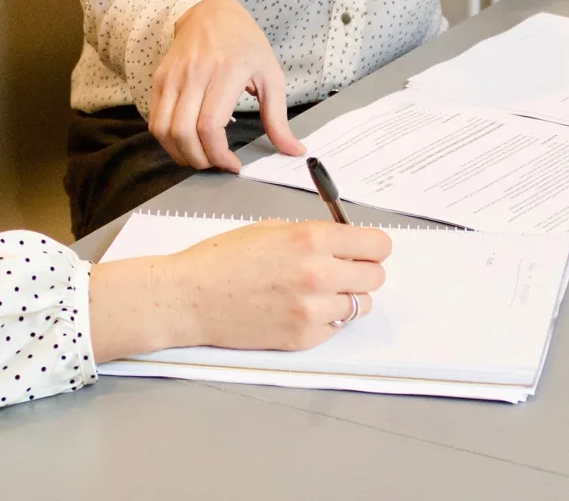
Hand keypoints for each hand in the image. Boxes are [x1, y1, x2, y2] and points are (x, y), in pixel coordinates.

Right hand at [88, 220, 391, 360]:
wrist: (190, 297)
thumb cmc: (223, 259)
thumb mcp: (272, 229)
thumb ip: (314, 235)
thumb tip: (347, 242)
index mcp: (312, 239)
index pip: (378, 245)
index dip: (372, 246)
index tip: (365, 249)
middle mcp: (319, 274)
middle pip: (376, 276)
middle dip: (361, 271)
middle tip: (341, 270)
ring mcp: (313, 310)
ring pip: (360, 305)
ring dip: (345, 297)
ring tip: (316, 292)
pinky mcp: (304, 337)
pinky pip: (336, 327)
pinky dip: (325, 319)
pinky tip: (298, 309)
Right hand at [150, 0, 305, 172]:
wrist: (212, 13)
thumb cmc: (245, 44)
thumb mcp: (271, 76)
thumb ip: (278, 118)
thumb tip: (294, 150)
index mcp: (227, 72)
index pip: (210, 126)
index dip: (218, 155)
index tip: (233, 164)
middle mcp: (195, 74)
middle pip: (184, 133)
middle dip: (199, 160)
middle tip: (215, 164)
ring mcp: (173, 76)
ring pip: (164, 129)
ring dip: (179, 153)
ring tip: (200, 157)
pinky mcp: (160, 79)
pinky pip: (155, 119)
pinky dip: (167, 139)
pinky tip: (186, 142)